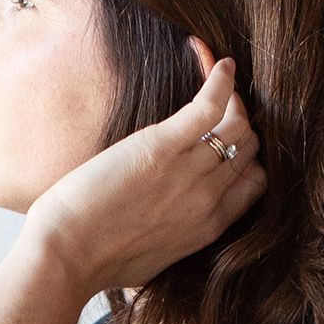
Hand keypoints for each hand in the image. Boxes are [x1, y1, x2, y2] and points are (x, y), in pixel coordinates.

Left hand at [22, 54, 266, 300]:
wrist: (68, 255)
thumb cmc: (99, 260)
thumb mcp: (154, 258)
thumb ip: (175, 236)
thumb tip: (168, 227)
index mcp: (209, 227)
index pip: (254, 182)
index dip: (248, 157)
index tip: (229, 139)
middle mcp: (207, 200)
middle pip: (249, 150)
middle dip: (241, 123)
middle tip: (221, 104)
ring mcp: (189, 174)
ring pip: (238, 126)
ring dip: (233, 99)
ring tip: (217, 80)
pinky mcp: (162, 149)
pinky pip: (210, 107)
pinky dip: (221, 81)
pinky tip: (219, 64)